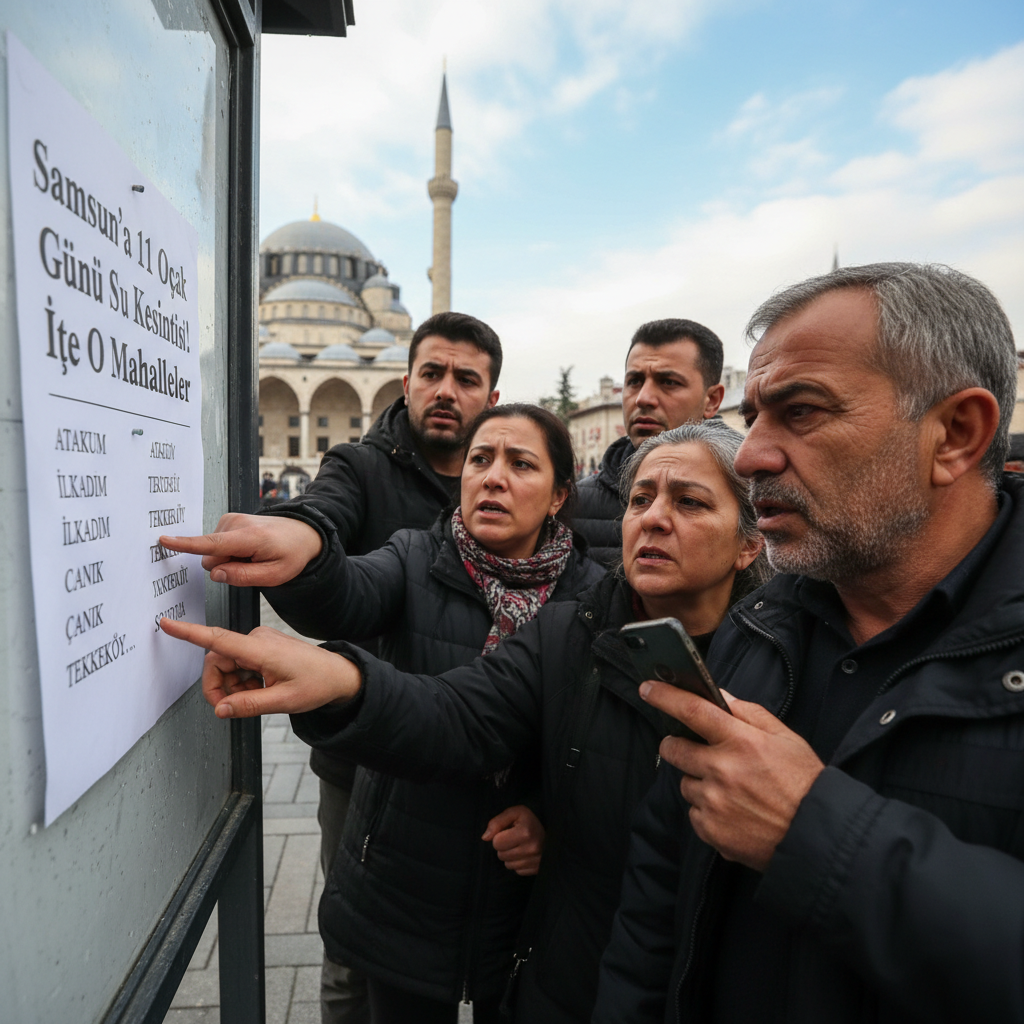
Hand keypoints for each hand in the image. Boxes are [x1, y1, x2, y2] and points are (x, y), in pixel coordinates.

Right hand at [160, 512, 321, 586]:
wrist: (303, 533)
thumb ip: (243, 576)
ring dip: (231, 558)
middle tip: (252, 563)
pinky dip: (232, 550)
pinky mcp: (229, 521)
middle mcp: (236, 524)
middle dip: (226, 566)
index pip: (210, 544)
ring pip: (214, 552)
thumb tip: (215, 574)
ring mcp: (232, 520)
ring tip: (254, 554)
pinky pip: (219, 545)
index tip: (163, 540)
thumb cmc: (291, 554)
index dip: (185, 544)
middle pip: (210, 557)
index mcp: (248, 537)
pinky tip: (249, 548)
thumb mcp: (274, 575)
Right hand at [160, 617, 360, 717]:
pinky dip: (242, 681)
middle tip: (230, 708)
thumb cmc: (317, 684)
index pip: (217, 639)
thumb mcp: (283, 701)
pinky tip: (260, 690)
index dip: (189, 633)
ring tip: (257, 697)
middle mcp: (256, 640)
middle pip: (217, 661)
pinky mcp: (261, 648)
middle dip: (218, 686)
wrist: (337, 674)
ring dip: (233, 686)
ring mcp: (259, 643)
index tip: (167, 623)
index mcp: (260, 649)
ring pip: (227, 665)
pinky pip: (238, 665)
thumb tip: (220, 709)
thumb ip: (248, 705)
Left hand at [481, 804, 545, 875]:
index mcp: (525, 833)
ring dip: (511, 856)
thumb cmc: (529, 821)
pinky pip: (517, 871)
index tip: (509, 831)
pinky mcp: (537, 870)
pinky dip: (519, 864)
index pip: (497, 842)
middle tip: (515, 839)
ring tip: (520, 846)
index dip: (499, 836)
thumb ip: (497, 822)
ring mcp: (535, 861)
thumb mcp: (514, 813)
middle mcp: (532, 849)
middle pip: (501, 855)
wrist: (552, 832)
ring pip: (508, 865)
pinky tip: (526, 855)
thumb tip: (485, 837)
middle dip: (504, 847)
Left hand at [639, 681, 823, 872]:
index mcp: (741, 742)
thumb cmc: (804, 784)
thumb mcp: (785, 739)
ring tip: (733, 790)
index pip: (692, 710)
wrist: (817, 838)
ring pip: (685, 783)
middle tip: (696, 750)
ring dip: (700, 782)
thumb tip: (719, 696)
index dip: (665, 696)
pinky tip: (734, 812)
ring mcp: (714, 803)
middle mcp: (722, 771)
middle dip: (677, 744)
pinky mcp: (711, 831)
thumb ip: (749, 714)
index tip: (648, 687)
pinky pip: (694, 813)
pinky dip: (708, 811)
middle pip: (674, 748)